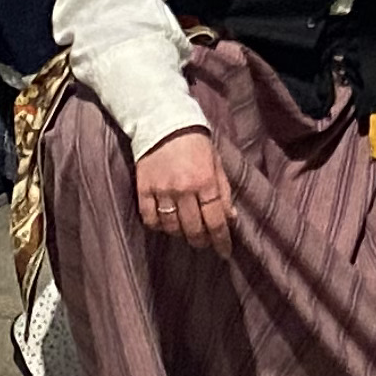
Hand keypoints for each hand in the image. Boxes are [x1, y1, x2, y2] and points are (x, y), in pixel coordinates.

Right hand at [133, 126, 236, 253]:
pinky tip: (165, 224)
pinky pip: (150, 219)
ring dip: (180, 234)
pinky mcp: (143, 189)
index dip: (221, 240)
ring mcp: (162, 190)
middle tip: (205, 243)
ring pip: (171, 227)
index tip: (224, 252)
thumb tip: (231, 218)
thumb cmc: (196, 143)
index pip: (216, 219)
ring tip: (186, 232)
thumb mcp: (216, 163)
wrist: (164, 123)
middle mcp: (184, 189)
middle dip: (202, 241)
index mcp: (206, 181)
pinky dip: (158, 226)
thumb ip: (224, 191)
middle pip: (194, 228)